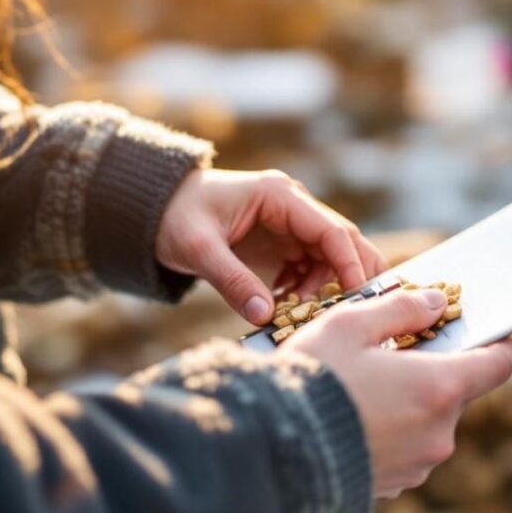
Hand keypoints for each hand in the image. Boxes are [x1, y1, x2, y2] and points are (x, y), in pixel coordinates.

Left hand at [156, 168, 386, 324]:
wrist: (154, 209)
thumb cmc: (174, 217)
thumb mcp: (199, 249)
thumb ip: (232, 281)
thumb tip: (265, 316)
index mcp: (279, 195)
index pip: (332, 230)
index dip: (349, 263)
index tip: (357, 296)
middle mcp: (293, 206)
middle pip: (342, 240)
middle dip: (352, 275)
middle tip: (355, 311)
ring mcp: (289, 224)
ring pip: (330, 257)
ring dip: (325, 286)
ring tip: (299, 309)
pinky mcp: (282, 242)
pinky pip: (310, 267)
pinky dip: (307, 288)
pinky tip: (285, 302)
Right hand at [281, 288, 511, 497]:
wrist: (272, 452)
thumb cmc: (311, 380)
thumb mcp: (350, 325)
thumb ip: (401, 309)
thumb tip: (436, 303)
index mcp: (438, 387)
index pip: (498, 363)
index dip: (496, 342)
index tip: (481, 330)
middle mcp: (439, 432)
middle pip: (454, 390)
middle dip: (427, 369)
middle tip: (386, 353)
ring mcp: (418, 465)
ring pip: (426, 421)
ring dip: (405, 402)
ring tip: (357, 388)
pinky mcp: (393, 486)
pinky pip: (403, 449)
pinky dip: (386, 431)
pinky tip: (349, 419)